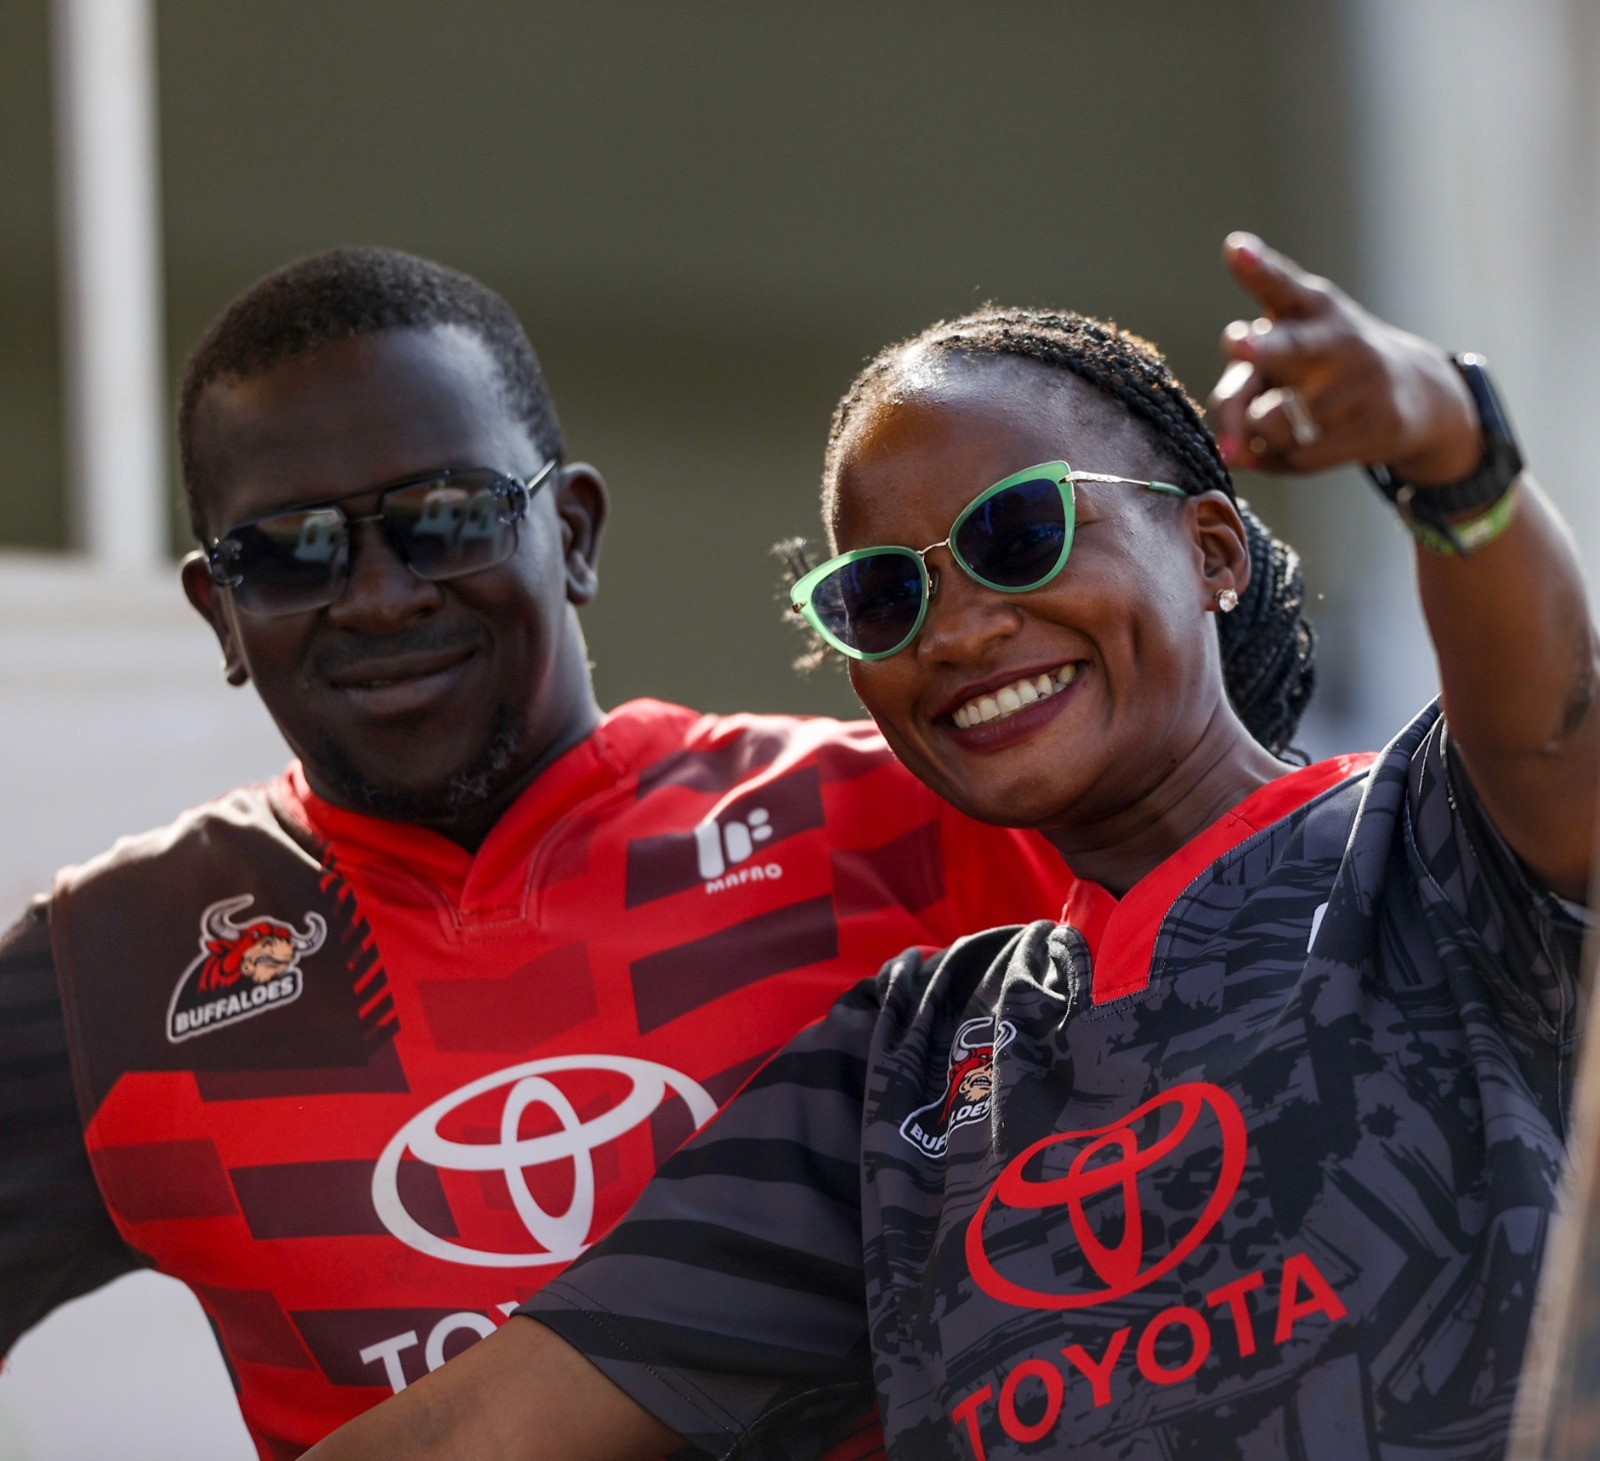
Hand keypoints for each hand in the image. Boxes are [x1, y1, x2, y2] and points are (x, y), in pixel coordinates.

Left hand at [1207, 233, 1481, 483]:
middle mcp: (1335, 336)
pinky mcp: (1378, 424)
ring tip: (1271, 427)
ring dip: (1257, 436)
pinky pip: (1300, 458)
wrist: (1410, 393)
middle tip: (1238, 342)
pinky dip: (1279, 462)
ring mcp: (1362, 380)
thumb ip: (1239, 391)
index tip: (1235, 249)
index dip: (1257, 267)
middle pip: (1288, 348)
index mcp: (1308, 306)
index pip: (1280, 284)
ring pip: (1273, 424)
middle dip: (1262, 347)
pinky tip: (1289, 449)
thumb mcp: (1279, 361)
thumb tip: (1232, 452)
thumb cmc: (1318, 371)